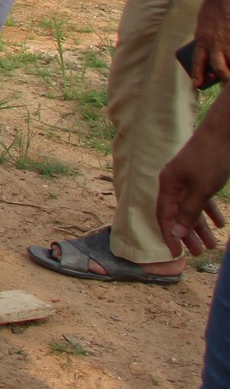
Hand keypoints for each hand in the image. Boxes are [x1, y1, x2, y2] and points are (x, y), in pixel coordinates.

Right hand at [158, 124, 229, 255]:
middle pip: (178, 214)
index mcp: (168, 185)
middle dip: (188, 235)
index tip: (177, 254)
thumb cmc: (210, 160)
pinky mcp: (200, 176)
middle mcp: (174, 183)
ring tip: (212, 244)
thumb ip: (188, 212)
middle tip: (198, 253)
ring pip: (191, 208)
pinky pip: (201, 199)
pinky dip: (209, 211)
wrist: (223, 133)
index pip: (165, 216)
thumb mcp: (200, 190)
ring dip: (201, 227)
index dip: (170, 236)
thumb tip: (176, 233)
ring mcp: (187, 179)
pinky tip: (220, 223)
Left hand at [194, 0, 229, 87]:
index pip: (198, 62)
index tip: (197, 84)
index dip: (197, 74)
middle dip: (222, 77)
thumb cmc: (213, 9)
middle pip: (218, 67)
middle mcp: (215, 43)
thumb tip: (208, 51)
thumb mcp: (203, 24)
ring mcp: (229, 42)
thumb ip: (204, 38)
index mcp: (202, 39)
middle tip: (224, 80)